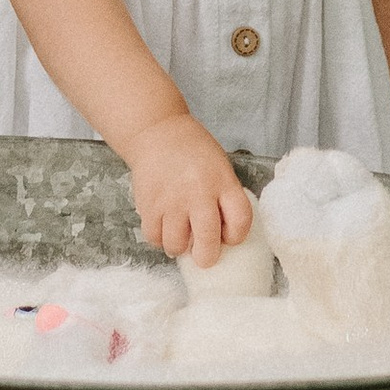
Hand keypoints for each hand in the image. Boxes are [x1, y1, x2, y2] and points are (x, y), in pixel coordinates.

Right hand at [125, 114, 253, 266]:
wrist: (157, 132)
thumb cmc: (193, 152)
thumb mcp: (220, 168)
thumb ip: (224, 198)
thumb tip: (221, 236)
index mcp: (223, 182)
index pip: (241, 222)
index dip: (237, 236)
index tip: (228, 236)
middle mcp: (199, 193)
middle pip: (208, 243)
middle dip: (207, 256)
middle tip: (203, 253)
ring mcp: (171, 201)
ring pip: (177, 246)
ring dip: (180, 246)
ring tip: (180, 234)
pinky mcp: (149, 204)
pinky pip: (154, 238)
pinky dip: (159, 238)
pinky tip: (164, 226)